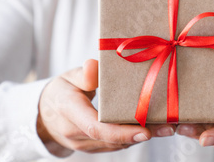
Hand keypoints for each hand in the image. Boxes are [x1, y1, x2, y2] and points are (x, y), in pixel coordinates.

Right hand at [37, 59, 175, 156]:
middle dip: (142, 134)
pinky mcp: (94, 147)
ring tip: (167, 126)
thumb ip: (83, 74)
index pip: (96, 127)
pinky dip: (133, 137)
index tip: (145, 130)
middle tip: (168, 126)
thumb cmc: (61, 91)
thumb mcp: (68, 77)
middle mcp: (76, 133)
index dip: (121, 131)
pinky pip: (115, 145)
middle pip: (112, 139)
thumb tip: (94, 66)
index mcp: (68, 110)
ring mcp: (84, 144)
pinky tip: (154, 128)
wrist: (45, 116)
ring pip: (117, 144)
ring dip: (142, 137)